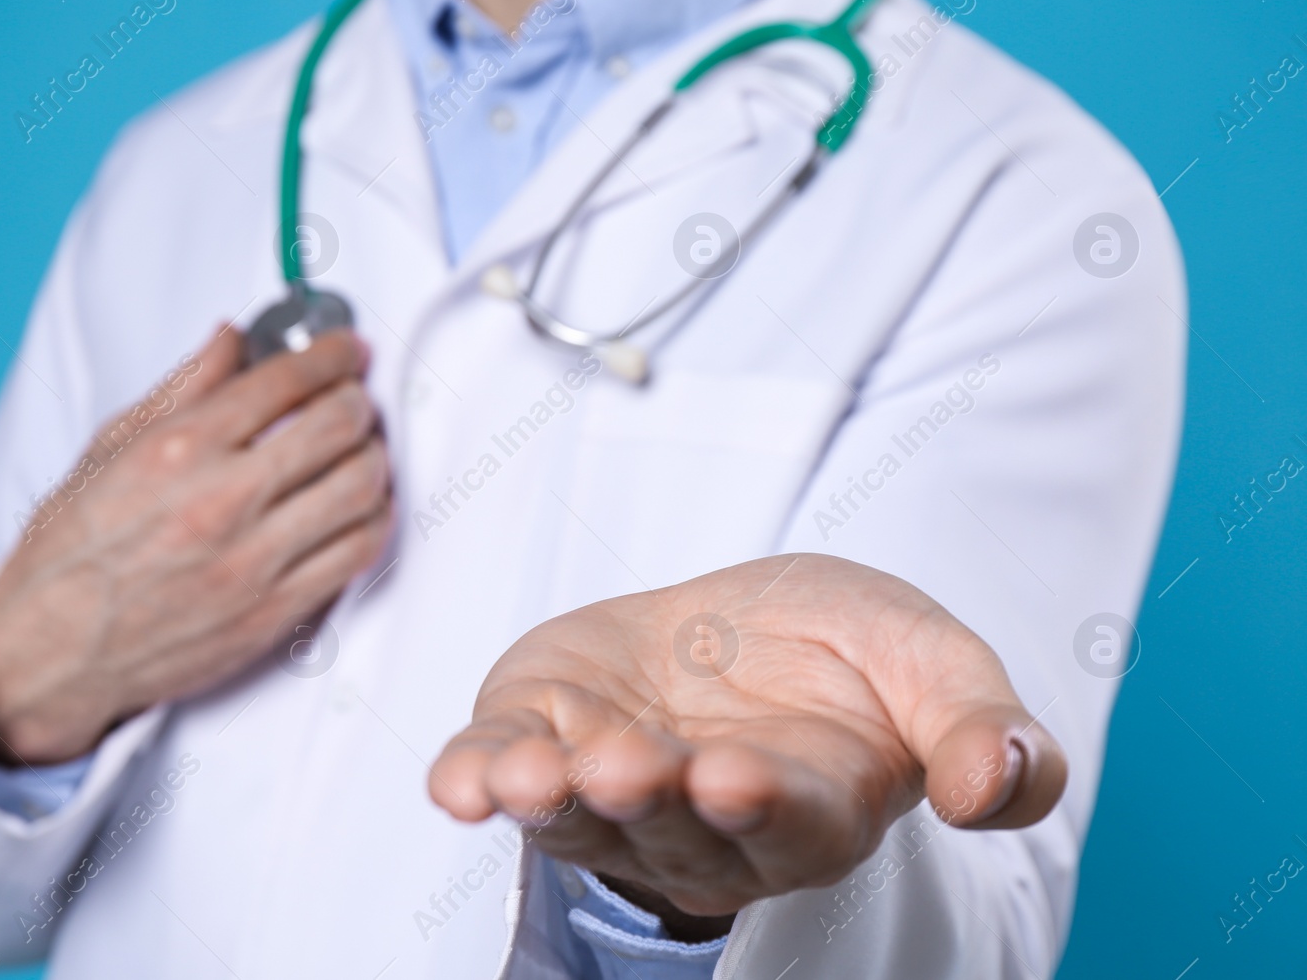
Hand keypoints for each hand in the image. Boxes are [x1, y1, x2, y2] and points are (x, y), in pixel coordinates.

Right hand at [0, 326, 391, 763]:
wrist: (50, 655)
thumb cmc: (68, 557)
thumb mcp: (108, 450)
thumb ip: (182, 389)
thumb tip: (229, 339)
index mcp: (178, 451)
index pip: (285, 380)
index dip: (330, 354)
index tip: (344, 350)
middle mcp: (220, 501)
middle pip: (337, 425)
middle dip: (358, 398)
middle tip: (356, 395)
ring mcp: (253, 561)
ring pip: (360, 487)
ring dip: (375, 456)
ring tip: (364, 448)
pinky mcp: (273, 612)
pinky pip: (357, 552)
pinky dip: (375, 517)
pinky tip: (364, 506)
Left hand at [430, 555, 1065, 920]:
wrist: (743, 619)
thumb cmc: (845, 650)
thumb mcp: (932, 661)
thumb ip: (979, 728)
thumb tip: (992, 789)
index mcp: (811, 808)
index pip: (788, 822)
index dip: (762, 806)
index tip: (735, 777)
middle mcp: (702, 823)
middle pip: (670, 830)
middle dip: (648, 801)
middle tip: (630, 769)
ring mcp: (612, 789)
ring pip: (578, 818)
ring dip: (551, 800)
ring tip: (532, 777)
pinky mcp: (543, 737)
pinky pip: (501, 772)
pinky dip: (476, 779)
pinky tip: (456, 784)